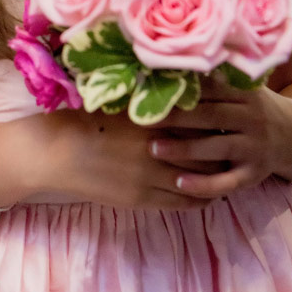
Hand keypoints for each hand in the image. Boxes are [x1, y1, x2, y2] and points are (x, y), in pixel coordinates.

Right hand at [30, 107, 214, 211]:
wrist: (57, 152)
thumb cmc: (87, 119)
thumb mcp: (122, 102)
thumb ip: (152, 100)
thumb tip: (181, 90)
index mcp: (153, 118)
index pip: (202, 121)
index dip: (219, 122)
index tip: (229, 119)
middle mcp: (157, 147)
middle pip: (207, 151)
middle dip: (223, 150)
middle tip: (235, 147)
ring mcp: (150, 176)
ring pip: (199, 180)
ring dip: (216, 178)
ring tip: (228, 172)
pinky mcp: (142, 198)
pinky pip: (182, 202)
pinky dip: (200, 198)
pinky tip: (208, 194)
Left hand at [147, 74, 290, 200]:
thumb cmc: (256, 107)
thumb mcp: (244, 89)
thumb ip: (216, 81)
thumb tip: (172, 67)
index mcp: (246, 94)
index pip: (211, 90)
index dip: (182, 91)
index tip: (153, 92)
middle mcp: (253, 119)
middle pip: (210, 117)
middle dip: (177, 119)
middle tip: (145, 120)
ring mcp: (255, 148)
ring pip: (217, 149)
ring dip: (184, 149)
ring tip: (154, 149)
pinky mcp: (255, 174)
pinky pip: (227, 182)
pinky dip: (203, 185)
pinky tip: (179, 183)